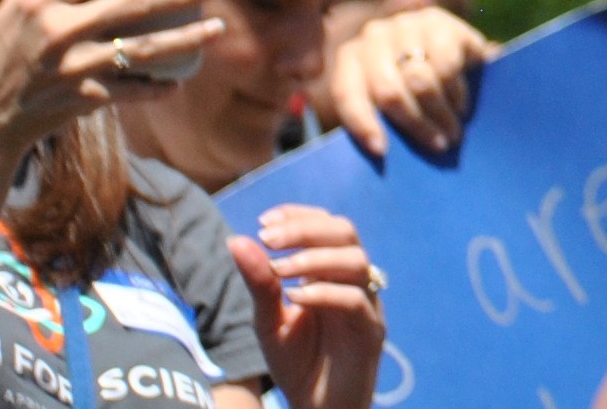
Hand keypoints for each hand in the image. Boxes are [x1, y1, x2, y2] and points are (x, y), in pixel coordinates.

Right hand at [0, 0, 220, 177]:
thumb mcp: (11, 7)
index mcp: (37, 2)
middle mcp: (55, 32)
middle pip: (132, 3)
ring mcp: (70, 68)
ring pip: (143, 48)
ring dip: (186, 37)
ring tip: (217, 27)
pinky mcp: (80, 100)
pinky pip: (131, 90)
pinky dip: (157, 86)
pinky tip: (180, 79)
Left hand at [229, 207, 385, 408]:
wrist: (316, 408)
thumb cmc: (296, 363)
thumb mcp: (269, 321)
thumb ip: (259, 283)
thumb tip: (235, 239)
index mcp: (333, 274)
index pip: (327, 225)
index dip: (299, 216)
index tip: (264, 222)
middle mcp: (354, 282)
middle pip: (345, 232)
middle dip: (305, 229)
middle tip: (268, 238)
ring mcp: (367, 305)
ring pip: (355, 261)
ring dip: (314, 257)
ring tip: (280, 270)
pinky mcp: (371, 331)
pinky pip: (356, 300)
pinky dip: (325, 292)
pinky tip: (296, 298)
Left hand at [326, 1, 492, 157]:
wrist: (446, 51)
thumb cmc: (408, 89)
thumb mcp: (385, 102)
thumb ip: (375, 119)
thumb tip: (380, 151)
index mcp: (349, 58)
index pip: (347, 93)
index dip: (362, 124)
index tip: (381, 151)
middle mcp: (373, 35)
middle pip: (388, 92)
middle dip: (415, 124)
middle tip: (436, 146)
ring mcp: (406, 24)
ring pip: (420, 82)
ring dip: (439, 114)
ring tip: (452, 133)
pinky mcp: (439, 21)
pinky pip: (447, 66)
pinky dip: (455, 93)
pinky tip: (460, 106)